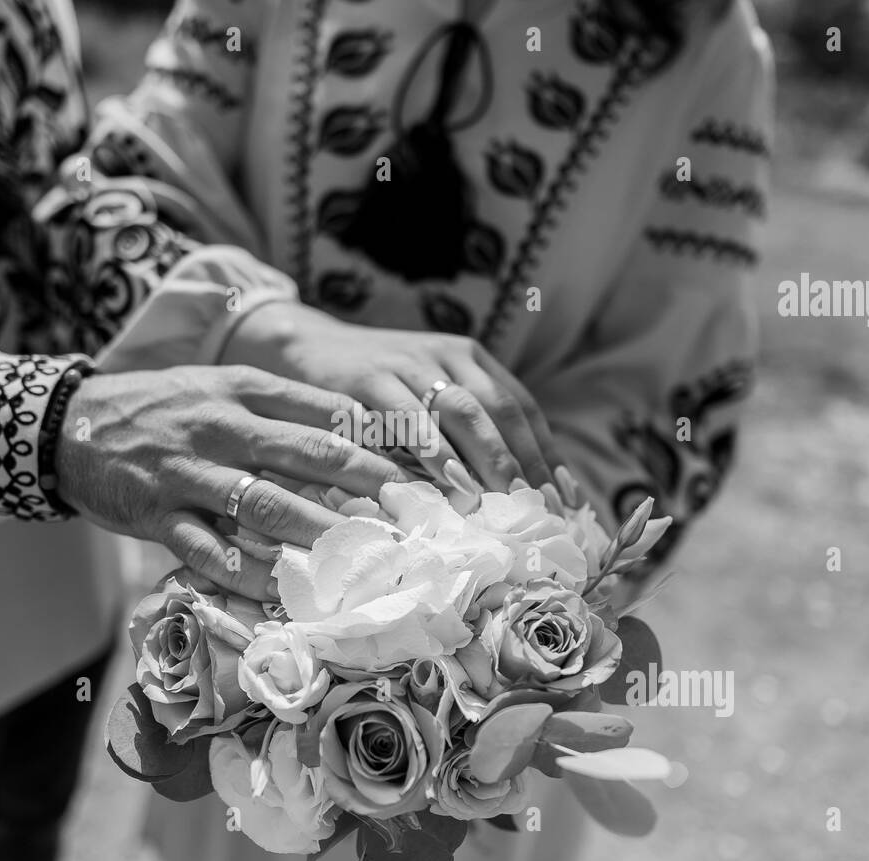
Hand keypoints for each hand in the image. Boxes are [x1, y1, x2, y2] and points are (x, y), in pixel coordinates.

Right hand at [54, 365, 410, 600]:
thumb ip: (283, 405)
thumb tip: (355, 428)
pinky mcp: (157, 517)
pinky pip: (210, 552)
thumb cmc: (161, 408)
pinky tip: (283, 593)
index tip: (414, 473)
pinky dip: (247, 575)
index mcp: (241, 392)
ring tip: (362, 561)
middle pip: (305, 457)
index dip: (373, 444)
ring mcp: (188, 475)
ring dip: (317, 536)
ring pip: (263, 507)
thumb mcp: (220, 387)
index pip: (321, 415)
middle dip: (363, 489)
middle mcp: (220, 429)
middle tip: (407, 518)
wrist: (69, 426)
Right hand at [222, 303, 577, 495]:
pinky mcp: (367, 377)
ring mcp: (407, 362)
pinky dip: (427, 451)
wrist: (306, 346)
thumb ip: (461, 430)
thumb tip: (511, 492)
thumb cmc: (374, 388)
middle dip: (521, 460)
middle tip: (537, 506)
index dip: (545, 451)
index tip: (562, 497)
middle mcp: (446, 355)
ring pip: (460, 410)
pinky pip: (405, 416)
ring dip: (483, 458)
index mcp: (470, 358)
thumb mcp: (426, 397)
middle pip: (498, 408)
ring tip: (500, 499)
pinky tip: (440, 483)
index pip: (520, 405)